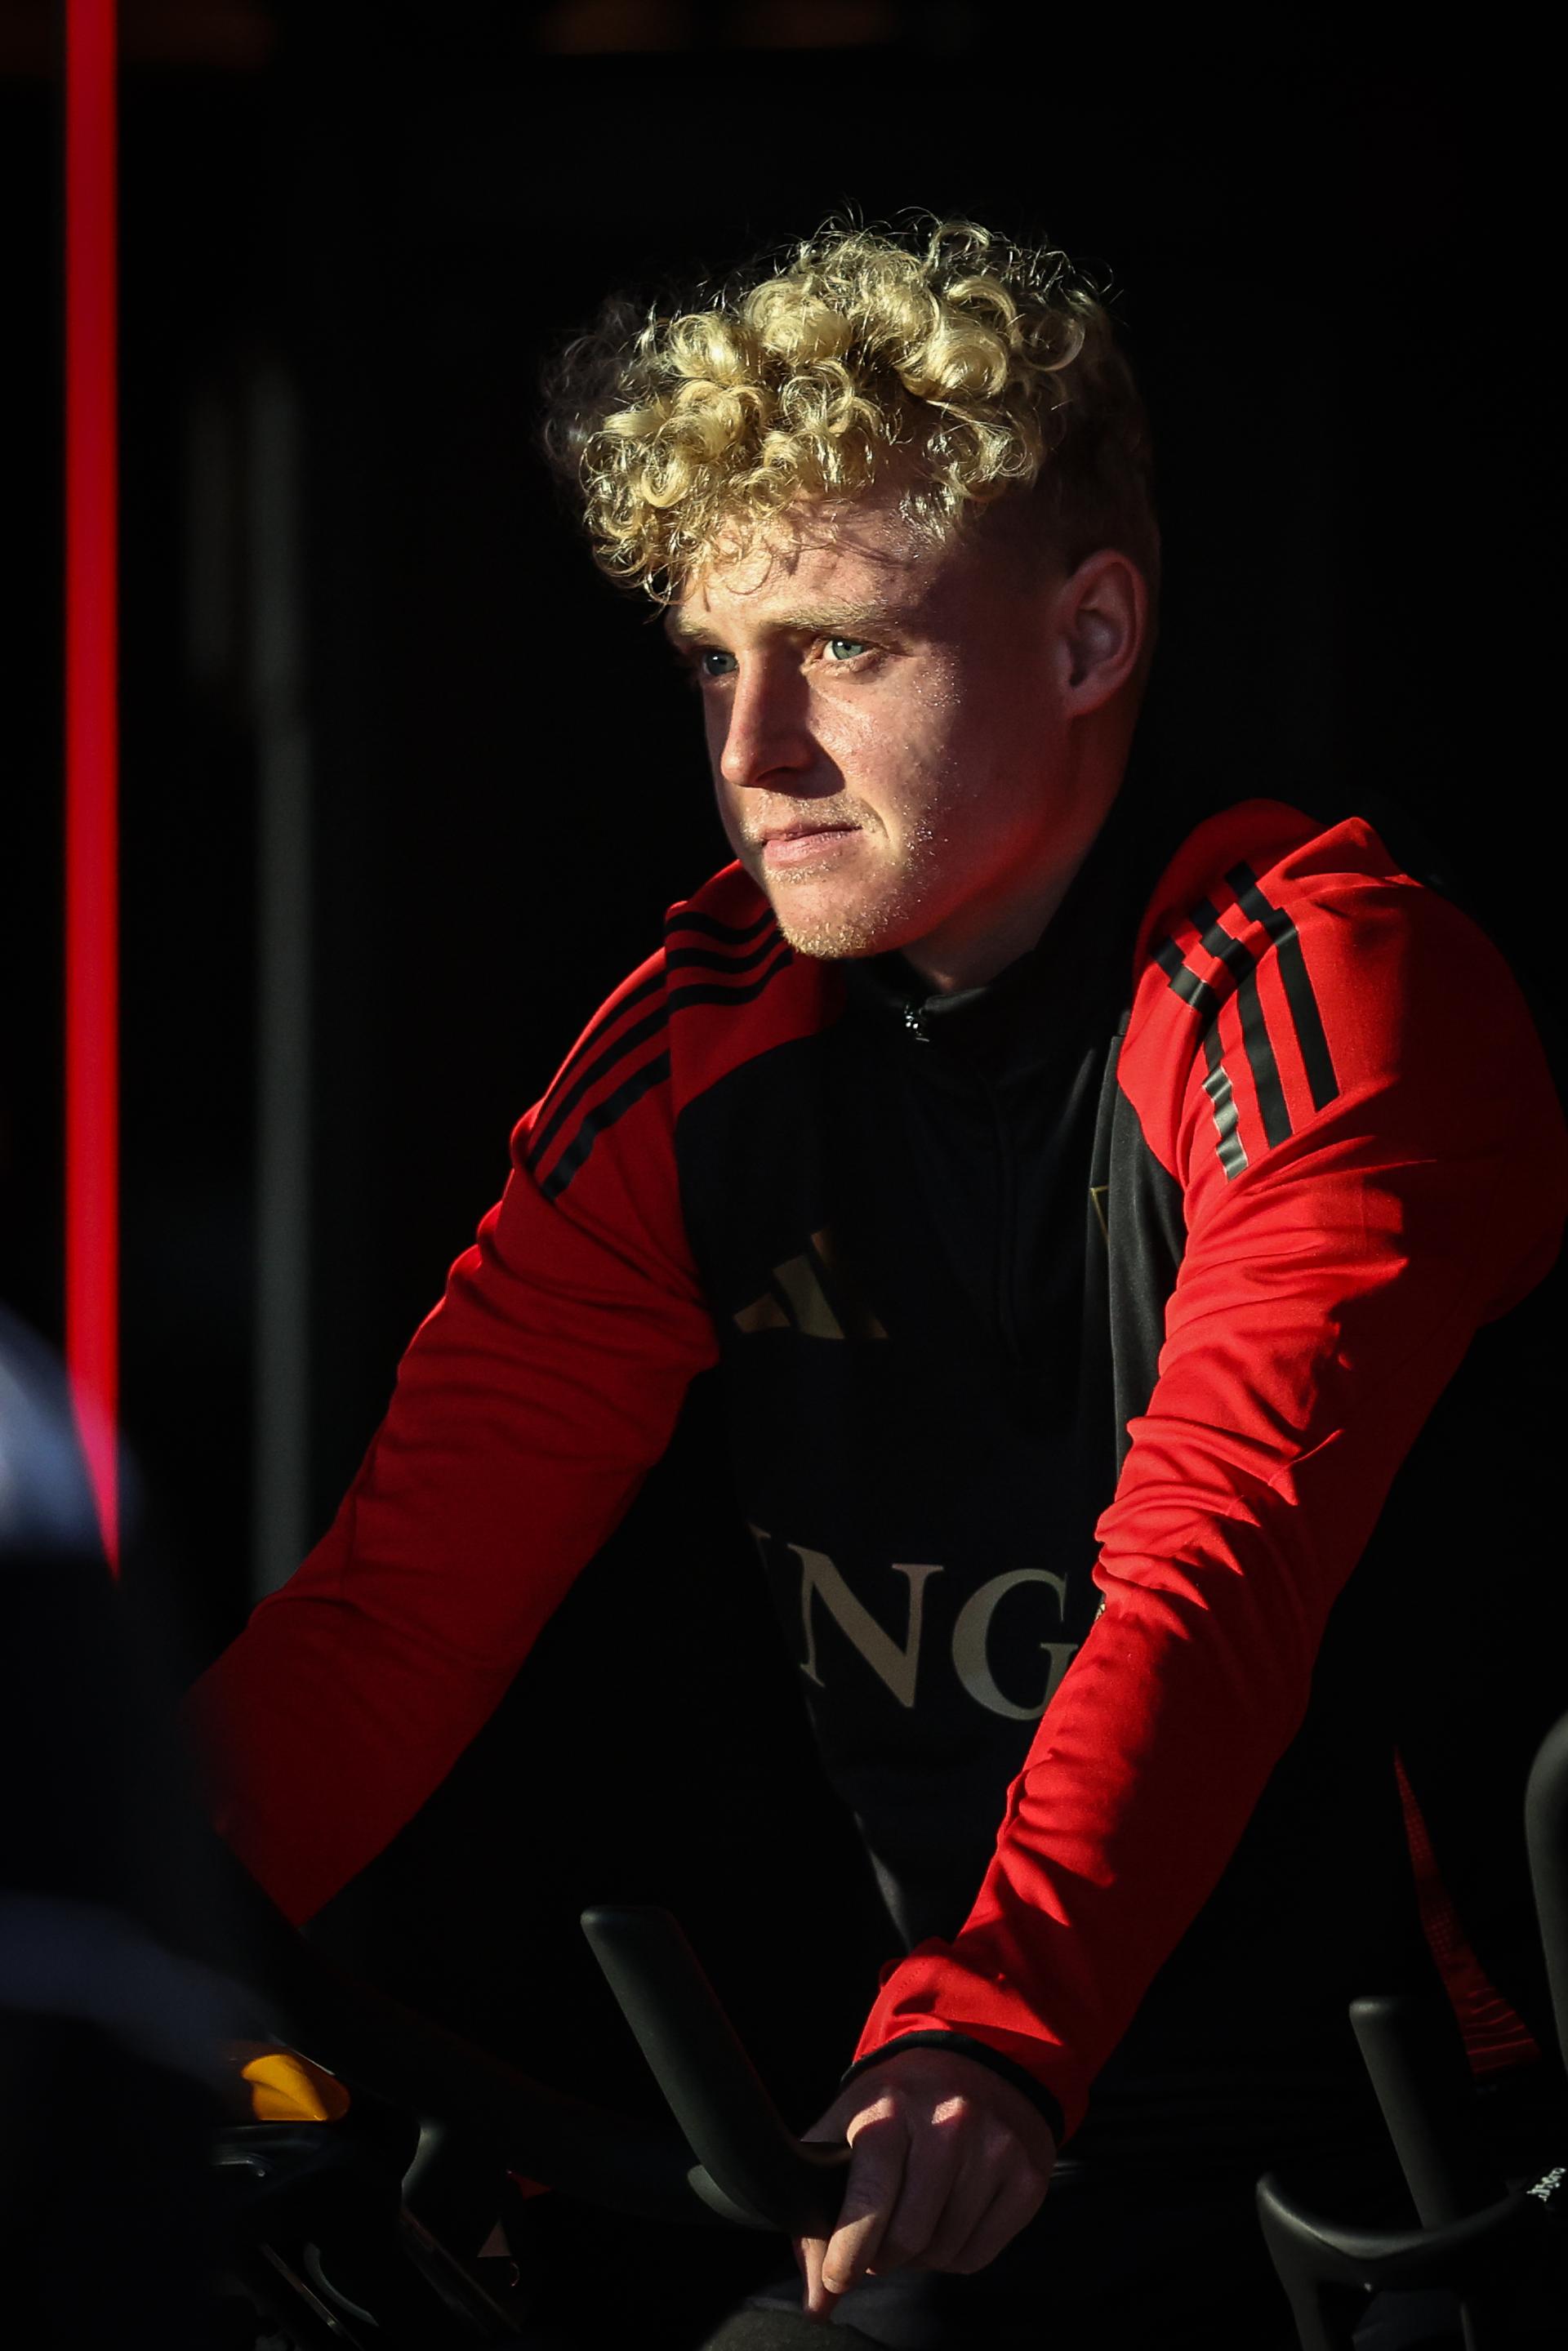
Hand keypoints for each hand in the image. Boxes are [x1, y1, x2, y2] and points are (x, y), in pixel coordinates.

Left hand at [794, 2043, 1056, 2320]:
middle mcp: (948, 2124)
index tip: (837, 2278)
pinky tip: (946, 2221)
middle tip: (877, 2242)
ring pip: (944, 2252)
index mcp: (891, 2109)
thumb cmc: (900, 2101)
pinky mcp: (1027, 2176)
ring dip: (920, 2256)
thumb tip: (817, 2300)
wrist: (978, 2058)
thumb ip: (818, 2207)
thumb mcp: (848, 2124)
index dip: (849, 2252)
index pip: (870, 2198)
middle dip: (883, 2256)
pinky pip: (978, 2256)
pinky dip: (954, 2255)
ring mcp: (994, 2148)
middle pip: (908, 2238)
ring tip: (913, 2222)